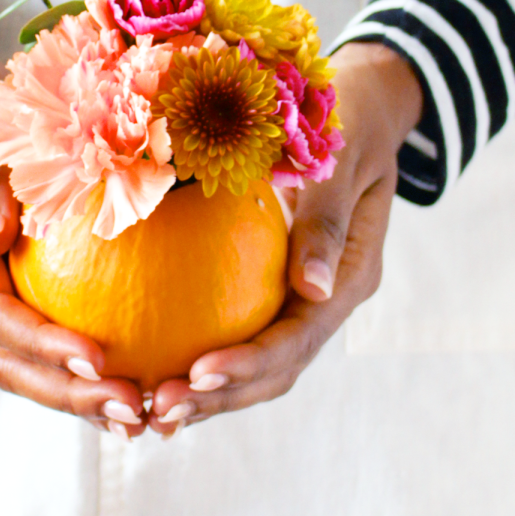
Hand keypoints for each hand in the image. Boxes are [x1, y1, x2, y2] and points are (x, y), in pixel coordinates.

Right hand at [0, 46, 147, 438]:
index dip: (42, 343)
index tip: (97, 359)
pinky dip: (88, 362)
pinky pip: (50, 330)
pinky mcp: (23, 276)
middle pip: (10, 358)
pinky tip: (142, 372)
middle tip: (134, 409)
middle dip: (67, 392)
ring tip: (141, 411)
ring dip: (79, 392)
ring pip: (27, 359)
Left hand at [148, 42, 422, 435]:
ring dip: (208, 392)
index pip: (297, 337)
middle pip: (276, 369)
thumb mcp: (341, 161)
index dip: (249, 364)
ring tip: (151, 408)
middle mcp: (327, 298)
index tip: (195, 373)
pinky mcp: (276, 288)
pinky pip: (240, 330)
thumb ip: (326, 220)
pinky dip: (202, 353)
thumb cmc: (348, 119)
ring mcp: (304, 298)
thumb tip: (312, 286)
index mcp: (349, 277)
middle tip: (159, 408)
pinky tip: (151, 366)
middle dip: (220, 397)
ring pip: (259, 364)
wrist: (363, 107)